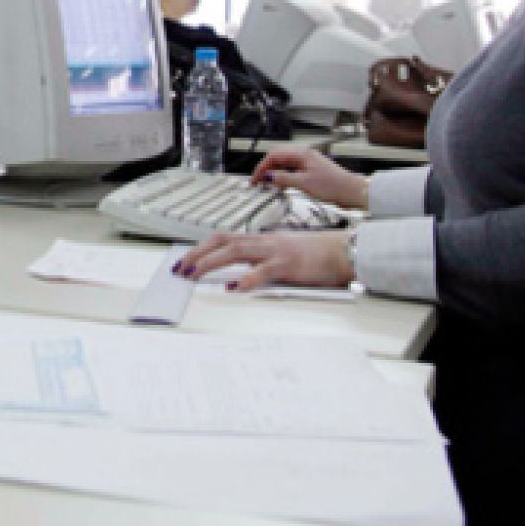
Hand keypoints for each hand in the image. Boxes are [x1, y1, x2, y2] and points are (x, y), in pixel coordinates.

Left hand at [174, 229, 353, 290]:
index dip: (201, 247)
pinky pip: (263, 271)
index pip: (223, 238)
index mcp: (261, 240)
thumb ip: (260, 263)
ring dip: (211, 262)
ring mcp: (275, 251)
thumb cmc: (316, 256)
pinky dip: (246, 279)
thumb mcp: (281, 255)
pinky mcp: (288, 265)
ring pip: (235, 251)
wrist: (343, 251)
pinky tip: (233, 287)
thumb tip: (238, 276)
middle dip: (197, 253)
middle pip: (222, 241)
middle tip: (180, 268)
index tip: (186, 260)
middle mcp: (264, 242)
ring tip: (194, 273)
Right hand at [251, 147, 368, 209]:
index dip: (262, 167)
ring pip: (286, 166)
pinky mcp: (313, 172)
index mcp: (302, 154)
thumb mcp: (304, 183)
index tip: (255, 179)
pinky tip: (283, 186)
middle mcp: (305, 156)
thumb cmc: (334, 186)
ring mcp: (309, 164)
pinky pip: (293, 172)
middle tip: (258, 182)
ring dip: (276, 174)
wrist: (352, 192)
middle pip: (279, 159)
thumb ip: (284, 179)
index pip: (274, 156)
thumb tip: (269, 176)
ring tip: (268, 185)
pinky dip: (285, 178)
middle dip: (267, 170)